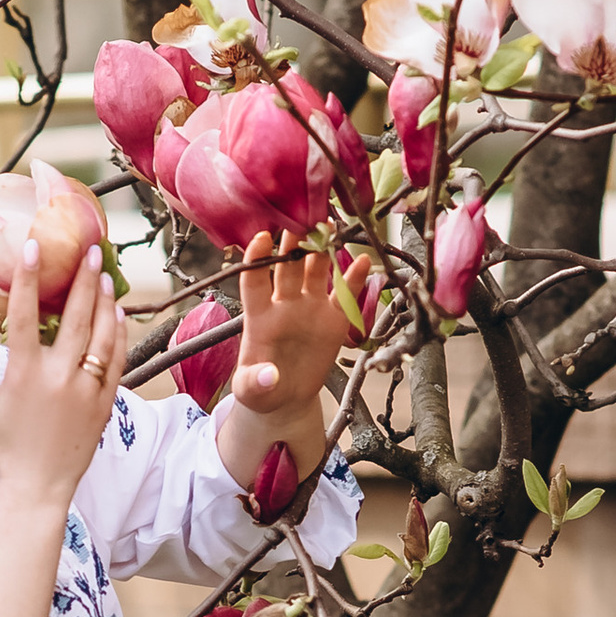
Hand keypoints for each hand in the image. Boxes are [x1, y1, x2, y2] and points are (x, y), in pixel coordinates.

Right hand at [0, 239, 125, 512]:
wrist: (38, 488)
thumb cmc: (4, 448)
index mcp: (24, 374)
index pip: (25, 316)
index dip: (28, 279)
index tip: (32, 247)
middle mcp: (58, 377)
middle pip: (75, 317)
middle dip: (83, 280)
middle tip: (90, 250)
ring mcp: (86, 390)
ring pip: (102, 336)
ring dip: (105, 301)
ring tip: (107, 275)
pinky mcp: (104, 403)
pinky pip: (117, 361)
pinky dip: (119, 335)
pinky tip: (118, 314)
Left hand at [217, 235, 346, 501]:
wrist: (285, 397)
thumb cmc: (260, 388)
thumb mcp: (250, 391)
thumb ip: (255, 382)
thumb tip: (270, 377)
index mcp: (258, 315)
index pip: (254, 280)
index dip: (257, 258)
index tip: (262, 237)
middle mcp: (284, 302)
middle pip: (287, 266)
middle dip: (294, 242)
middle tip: (303, 219)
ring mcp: (310, 306)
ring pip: (315, 269)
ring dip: (322, 249)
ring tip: (332, 227)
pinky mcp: (333, 317)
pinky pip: (344, 292)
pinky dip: (354, 277)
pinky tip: (365, 261)